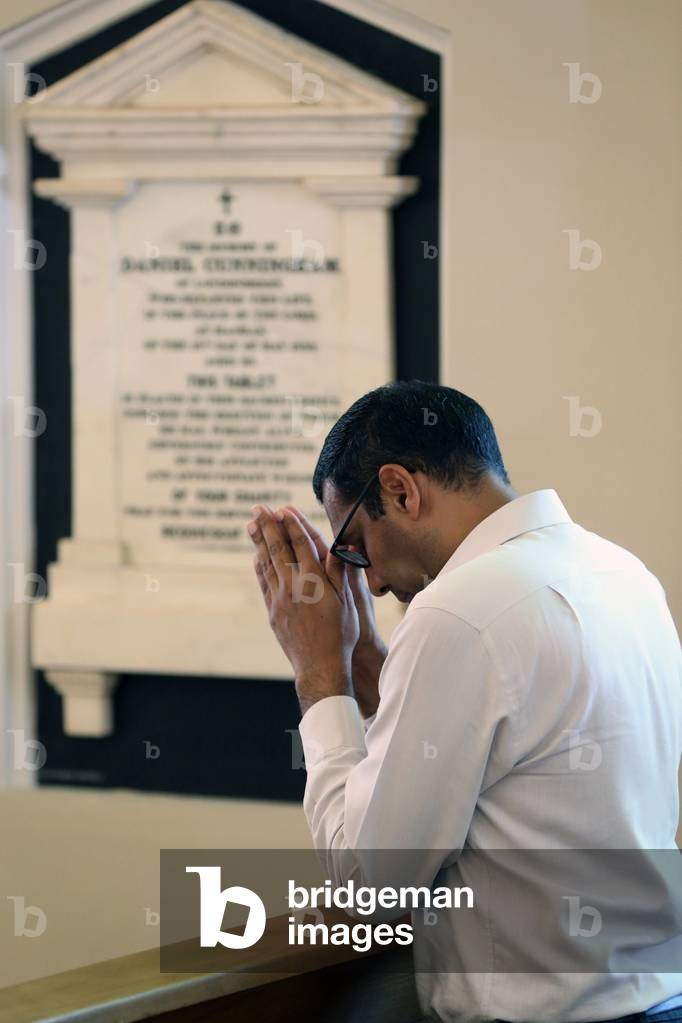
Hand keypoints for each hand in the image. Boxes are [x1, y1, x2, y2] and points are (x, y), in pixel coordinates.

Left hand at [247, 504, 359, 710]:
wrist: (320, 666)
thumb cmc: (341, 634)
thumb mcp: (348, 602)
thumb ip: (341, 572)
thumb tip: (339, 548)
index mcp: (314, 581)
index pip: (300, 544)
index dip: (291, 524)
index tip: (282, 508)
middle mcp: (293, 586)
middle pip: (278, 549)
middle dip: (268, 525)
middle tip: (258, 507)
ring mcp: (280, 599)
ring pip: (266, 563)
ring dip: (259, 541)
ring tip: (251, 524)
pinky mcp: (273, 611)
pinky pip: (263, 582)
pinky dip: (259, 565)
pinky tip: (256, 555)